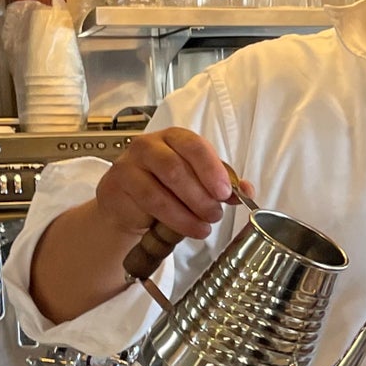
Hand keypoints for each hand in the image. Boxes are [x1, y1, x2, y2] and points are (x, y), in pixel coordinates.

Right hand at [93, 127, 251, 242]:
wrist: (130, 206)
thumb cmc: (167, 189)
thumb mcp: (198, 183)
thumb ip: (223, 184)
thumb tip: (247, 190)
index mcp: (174, 138)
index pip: (194, 146)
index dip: (212, 170)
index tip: (226, 193)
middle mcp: (150, 145)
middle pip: (177, 167)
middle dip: (202, 196)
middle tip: (216, 214)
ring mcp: (130, 164)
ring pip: (162, 188)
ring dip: (188, 210)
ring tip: (204, 225)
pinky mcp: (117, 185)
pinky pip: (147, 202)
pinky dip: (173, 219)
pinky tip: (188, 227)